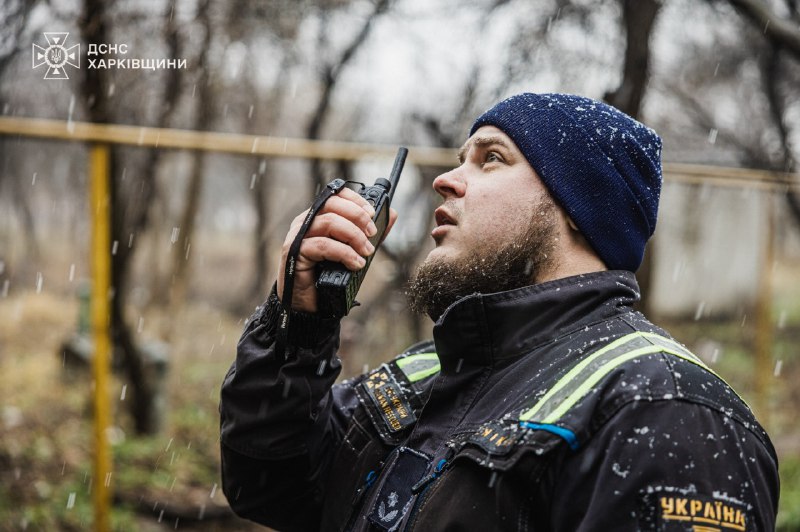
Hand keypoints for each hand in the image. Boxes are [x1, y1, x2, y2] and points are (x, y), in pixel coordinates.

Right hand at [277, 187, 397, 312]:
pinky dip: (344, 253)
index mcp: (319, 217)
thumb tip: (392, 214)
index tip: (372, 213)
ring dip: (354, 236)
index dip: (355, 200)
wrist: (310, 304)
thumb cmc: (328, 275)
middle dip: (358, 217)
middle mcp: (306, 222)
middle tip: (372, 234)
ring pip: (329, 222)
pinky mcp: (295, 252)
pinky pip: (323, 245)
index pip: (335, 195)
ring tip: (366, 252)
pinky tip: (355, 264)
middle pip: (332, 204)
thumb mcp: (355, 250)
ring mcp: (298, 236)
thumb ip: (370, 233)